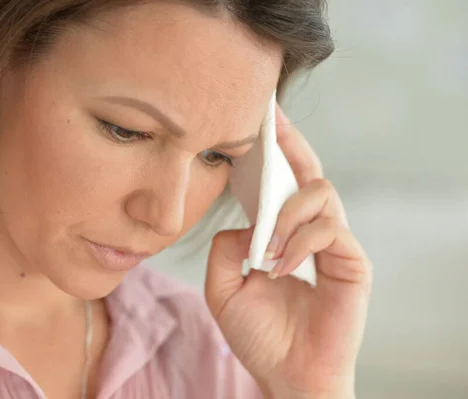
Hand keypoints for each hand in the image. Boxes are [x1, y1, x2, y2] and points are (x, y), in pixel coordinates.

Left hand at [204, 105, 371, 398]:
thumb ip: (226, 248)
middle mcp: (310, 230)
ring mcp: (333, 244)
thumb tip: (245, 223)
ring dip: (286, 216)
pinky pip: (330, 230)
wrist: (286, 373)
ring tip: (266, 250)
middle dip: (291, 141)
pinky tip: (281, 266)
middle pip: (309, 170)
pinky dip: (301, 243)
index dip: (274, 148)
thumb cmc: (258, 333)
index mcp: (282, 231)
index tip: (260, 117)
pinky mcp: (352, 263)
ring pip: (320, 194)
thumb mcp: (224, 286)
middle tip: (271, 119)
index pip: (282, 180)